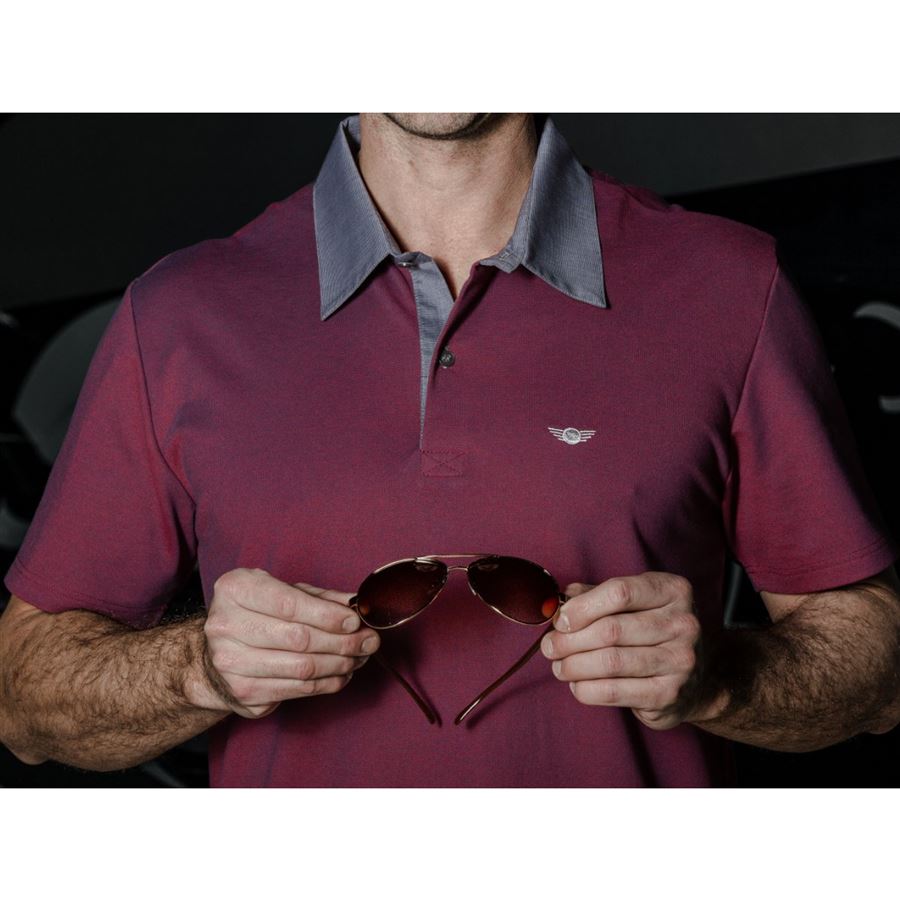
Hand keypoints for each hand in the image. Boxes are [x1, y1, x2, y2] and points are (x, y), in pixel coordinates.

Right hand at [197, 567, 379, 718]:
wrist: (212, 654)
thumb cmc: (255, 614)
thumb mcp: (281, 591)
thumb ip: (318, 597)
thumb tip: (356, 605)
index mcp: (235, 590)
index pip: (289, 605)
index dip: (327, 615)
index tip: (355, 621)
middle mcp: (225, 626)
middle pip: (299, 638)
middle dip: (342, 641)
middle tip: (369, 641)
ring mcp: (231, 663)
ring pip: (301, 668)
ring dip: (340, 664)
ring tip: (359, 657)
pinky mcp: (243, 693)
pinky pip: (297, 690)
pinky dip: (326, 683)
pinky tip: (341, 674)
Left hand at [540, 572, 724, 729]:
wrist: (701, 679)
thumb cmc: (654, 632)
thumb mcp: (635, 603)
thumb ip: (597, 596)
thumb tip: (559, 601)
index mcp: (672, 590)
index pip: (620, 592)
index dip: (582, 607)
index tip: (560, 619)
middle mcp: (683, 623)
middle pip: (611, 630)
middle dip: (569, 640)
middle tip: (550, 646)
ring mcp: (680, 661)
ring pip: (610, 662)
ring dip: (574, 666)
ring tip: (559, 666)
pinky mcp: (670, 694)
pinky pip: (615, 691)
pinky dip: (587, 689)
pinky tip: (577, 685)